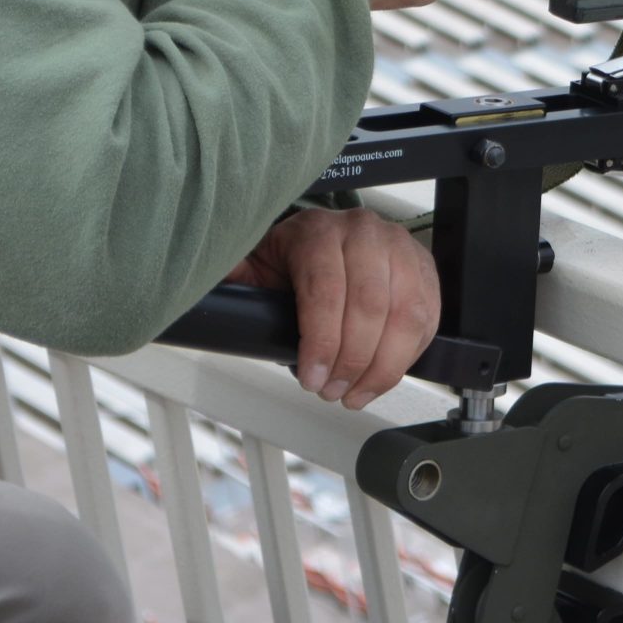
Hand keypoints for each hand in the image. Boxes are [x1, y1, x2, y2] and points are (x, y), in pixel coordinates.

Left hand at [226, 208, 440, 410]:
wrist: (319, 241)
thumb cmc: (286, 261)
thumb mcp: (250, 267)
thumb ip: (228, 286)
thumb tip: (194, 300)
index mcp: (317, 231)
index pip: (326, 289)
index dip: (321, 342)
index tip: (310, 377)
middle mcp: (364, 232)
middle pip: (370, 305)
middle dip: (351, 361)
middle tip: (331, 391)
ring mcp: (399, 247)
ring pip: (405, 314)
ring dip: (383, 365)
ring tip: (356, 392)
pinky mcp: (423, 268)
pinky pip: (428, 316)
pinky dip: (409, 355)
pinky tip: (383, 375)